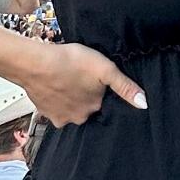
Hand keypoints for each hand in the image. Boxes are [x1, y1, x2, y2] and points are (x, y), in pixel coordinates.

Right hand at [16, 39, 145, 127]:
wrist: (34, 63)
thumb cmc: (69, 61)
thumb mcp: (104, 69)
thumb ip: (125, 87)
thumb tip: (144, 104)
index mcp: (94, 108)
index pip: (103, 103)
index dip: (100, 91)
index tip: (95, 80)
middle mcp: (78, 117)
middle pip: (87, 107)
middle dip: (85, 96)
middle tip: (80, 78)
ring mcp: (59, 117)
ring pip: (70, 109)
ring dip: (70, 98)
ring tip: (67, 80)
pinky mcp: (44, 112)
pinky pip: (54, 108)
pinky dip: (55, 99)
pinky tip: (55, 86)